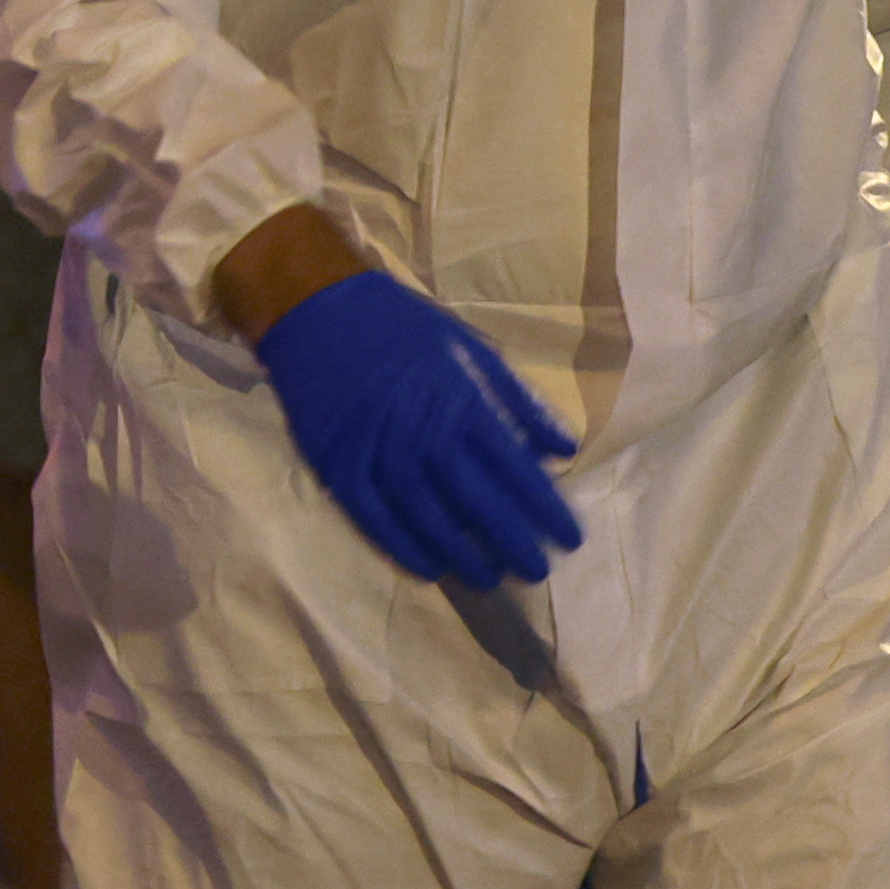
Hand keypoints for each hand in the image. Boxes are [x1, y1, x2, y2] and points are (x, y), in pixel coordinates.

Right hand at [250, 264, 583, 588]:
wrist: (319, 309)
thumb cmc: (404, 328)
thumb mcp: (472, 349)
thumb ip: (518, 400)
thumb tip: (564, 447)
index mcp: (461, 400)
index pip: (515, 468)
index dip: (546, 509)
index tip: (569, 539)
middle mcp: (422, 430)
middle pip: (476, 501)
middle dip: (511, 542)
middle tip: (535, 572)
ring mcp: (377, 450)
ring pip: (426, 517)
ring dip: (460, 554)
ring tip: (488, 579)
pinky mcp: (338, 463)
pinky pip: (373, 518)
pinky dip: (402, 547)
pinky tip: (429, 568)